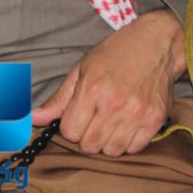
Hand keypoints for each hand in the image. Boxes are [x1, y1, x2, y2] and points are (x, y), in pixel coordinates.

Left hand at [31, 10, 186, 155]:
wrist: (158, 41)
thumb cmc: (118, 52)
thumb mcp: (83, 68)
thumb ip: (59, 98)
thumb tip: (33, 118)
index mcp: (92, 88)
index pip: (70, 132)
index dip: (71, 125)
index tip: (79, 114)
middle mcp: (114, 103)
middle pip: (89, 145)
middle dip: (88, 135)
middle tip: (96, 117)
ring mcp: (137, 113)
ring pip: (111, 151)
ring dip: (108, 140)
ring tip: (112, 120)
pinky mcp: (155, 119)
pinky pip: (134, 149)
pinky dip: (128, 141)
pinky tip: (128, 123)